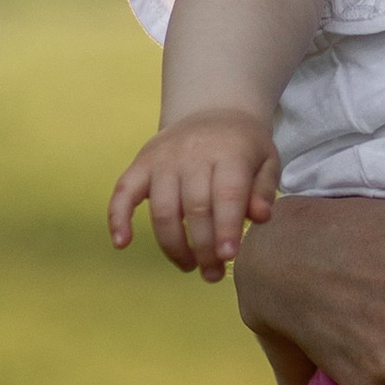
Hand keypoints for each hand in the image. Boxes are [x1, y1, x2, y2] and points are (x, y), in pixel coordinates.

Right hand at [108, 111, 281, 272]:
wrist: (214, 110)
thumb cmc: (244, 146)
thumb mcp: (266, 159)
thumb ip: (264, 189)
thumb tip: (261, 217)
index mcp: (229, 152)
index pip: (226, 194)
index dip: (226, 227)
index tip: (228, 257)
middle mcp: (192, 153)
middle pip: (194, 207)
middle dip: (203, 247)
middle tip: (212, 274)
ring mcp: (163, 159)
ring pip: (163, 208)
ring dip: (173, 245)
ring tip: (189, 267)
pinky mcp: (141, 163)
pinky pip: (123, 191)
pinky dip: (118, 218)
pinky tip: (122, 243)